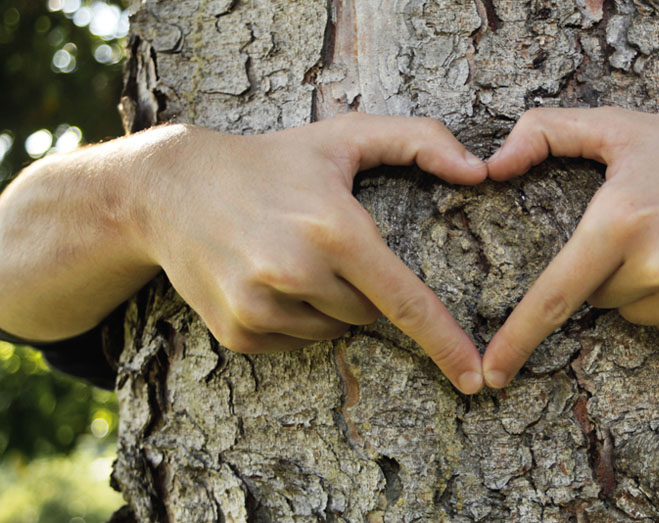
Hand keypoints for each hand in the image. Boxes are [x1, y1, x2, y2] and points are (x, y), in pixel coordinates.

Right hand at [140, 114, 487, 392]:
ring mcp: (261, 308)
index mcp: (334, 230)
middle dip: (363, 285)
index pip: (406, 301)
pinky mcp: (238, 333)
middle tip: (323, 242)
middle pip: (371, 312)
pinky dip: (296, 317)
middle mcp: (296, 274)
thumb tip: (478, 171)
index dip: (446, 342)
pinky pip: (298, 341)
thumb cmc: (271, 161)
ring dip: (329, 303)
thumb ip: (418, 141)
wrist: (171, 189)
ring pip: (336, 329)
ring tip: (289, 255)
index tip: (475, 378)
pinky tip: (264, 277)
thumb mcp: (344, 136)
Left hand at [480, 108, 658, 387]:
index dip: (516, 339)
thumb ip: (546, 132)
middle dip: (609, 271)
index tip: (490, 374)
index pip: (554, 295)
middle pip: (598, 299)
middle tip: (652, 228)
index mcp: (622, 221)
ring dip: (644, 290)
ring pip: (634, 317)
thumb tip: (490, 165)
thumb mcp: (622, 127)